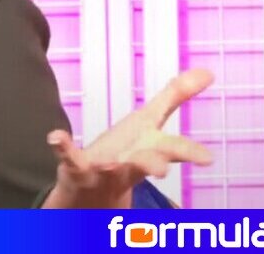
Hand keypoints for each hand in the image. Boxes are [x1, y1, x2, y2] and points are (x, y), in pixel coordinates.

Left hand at [43, 68, 214, 208]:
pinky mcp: (77, 168)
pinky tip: (56, 136)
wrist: (93, 192)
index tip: (207, 158)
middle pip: (144, 163)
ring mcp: (103, 168)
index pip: (173, 149)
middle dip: (152, 164)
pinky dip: (63, 146)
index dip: (190, 153)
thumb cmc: (128, 152)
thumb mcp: (151, 121)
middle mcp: (130, 163)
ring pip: (111, 169)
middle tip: (161, 170)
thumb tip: (208, 71)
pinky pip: (70, 157)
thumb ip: (176, 96)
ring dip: (113, 166)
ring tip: (109, 164)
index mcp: (150, 149)